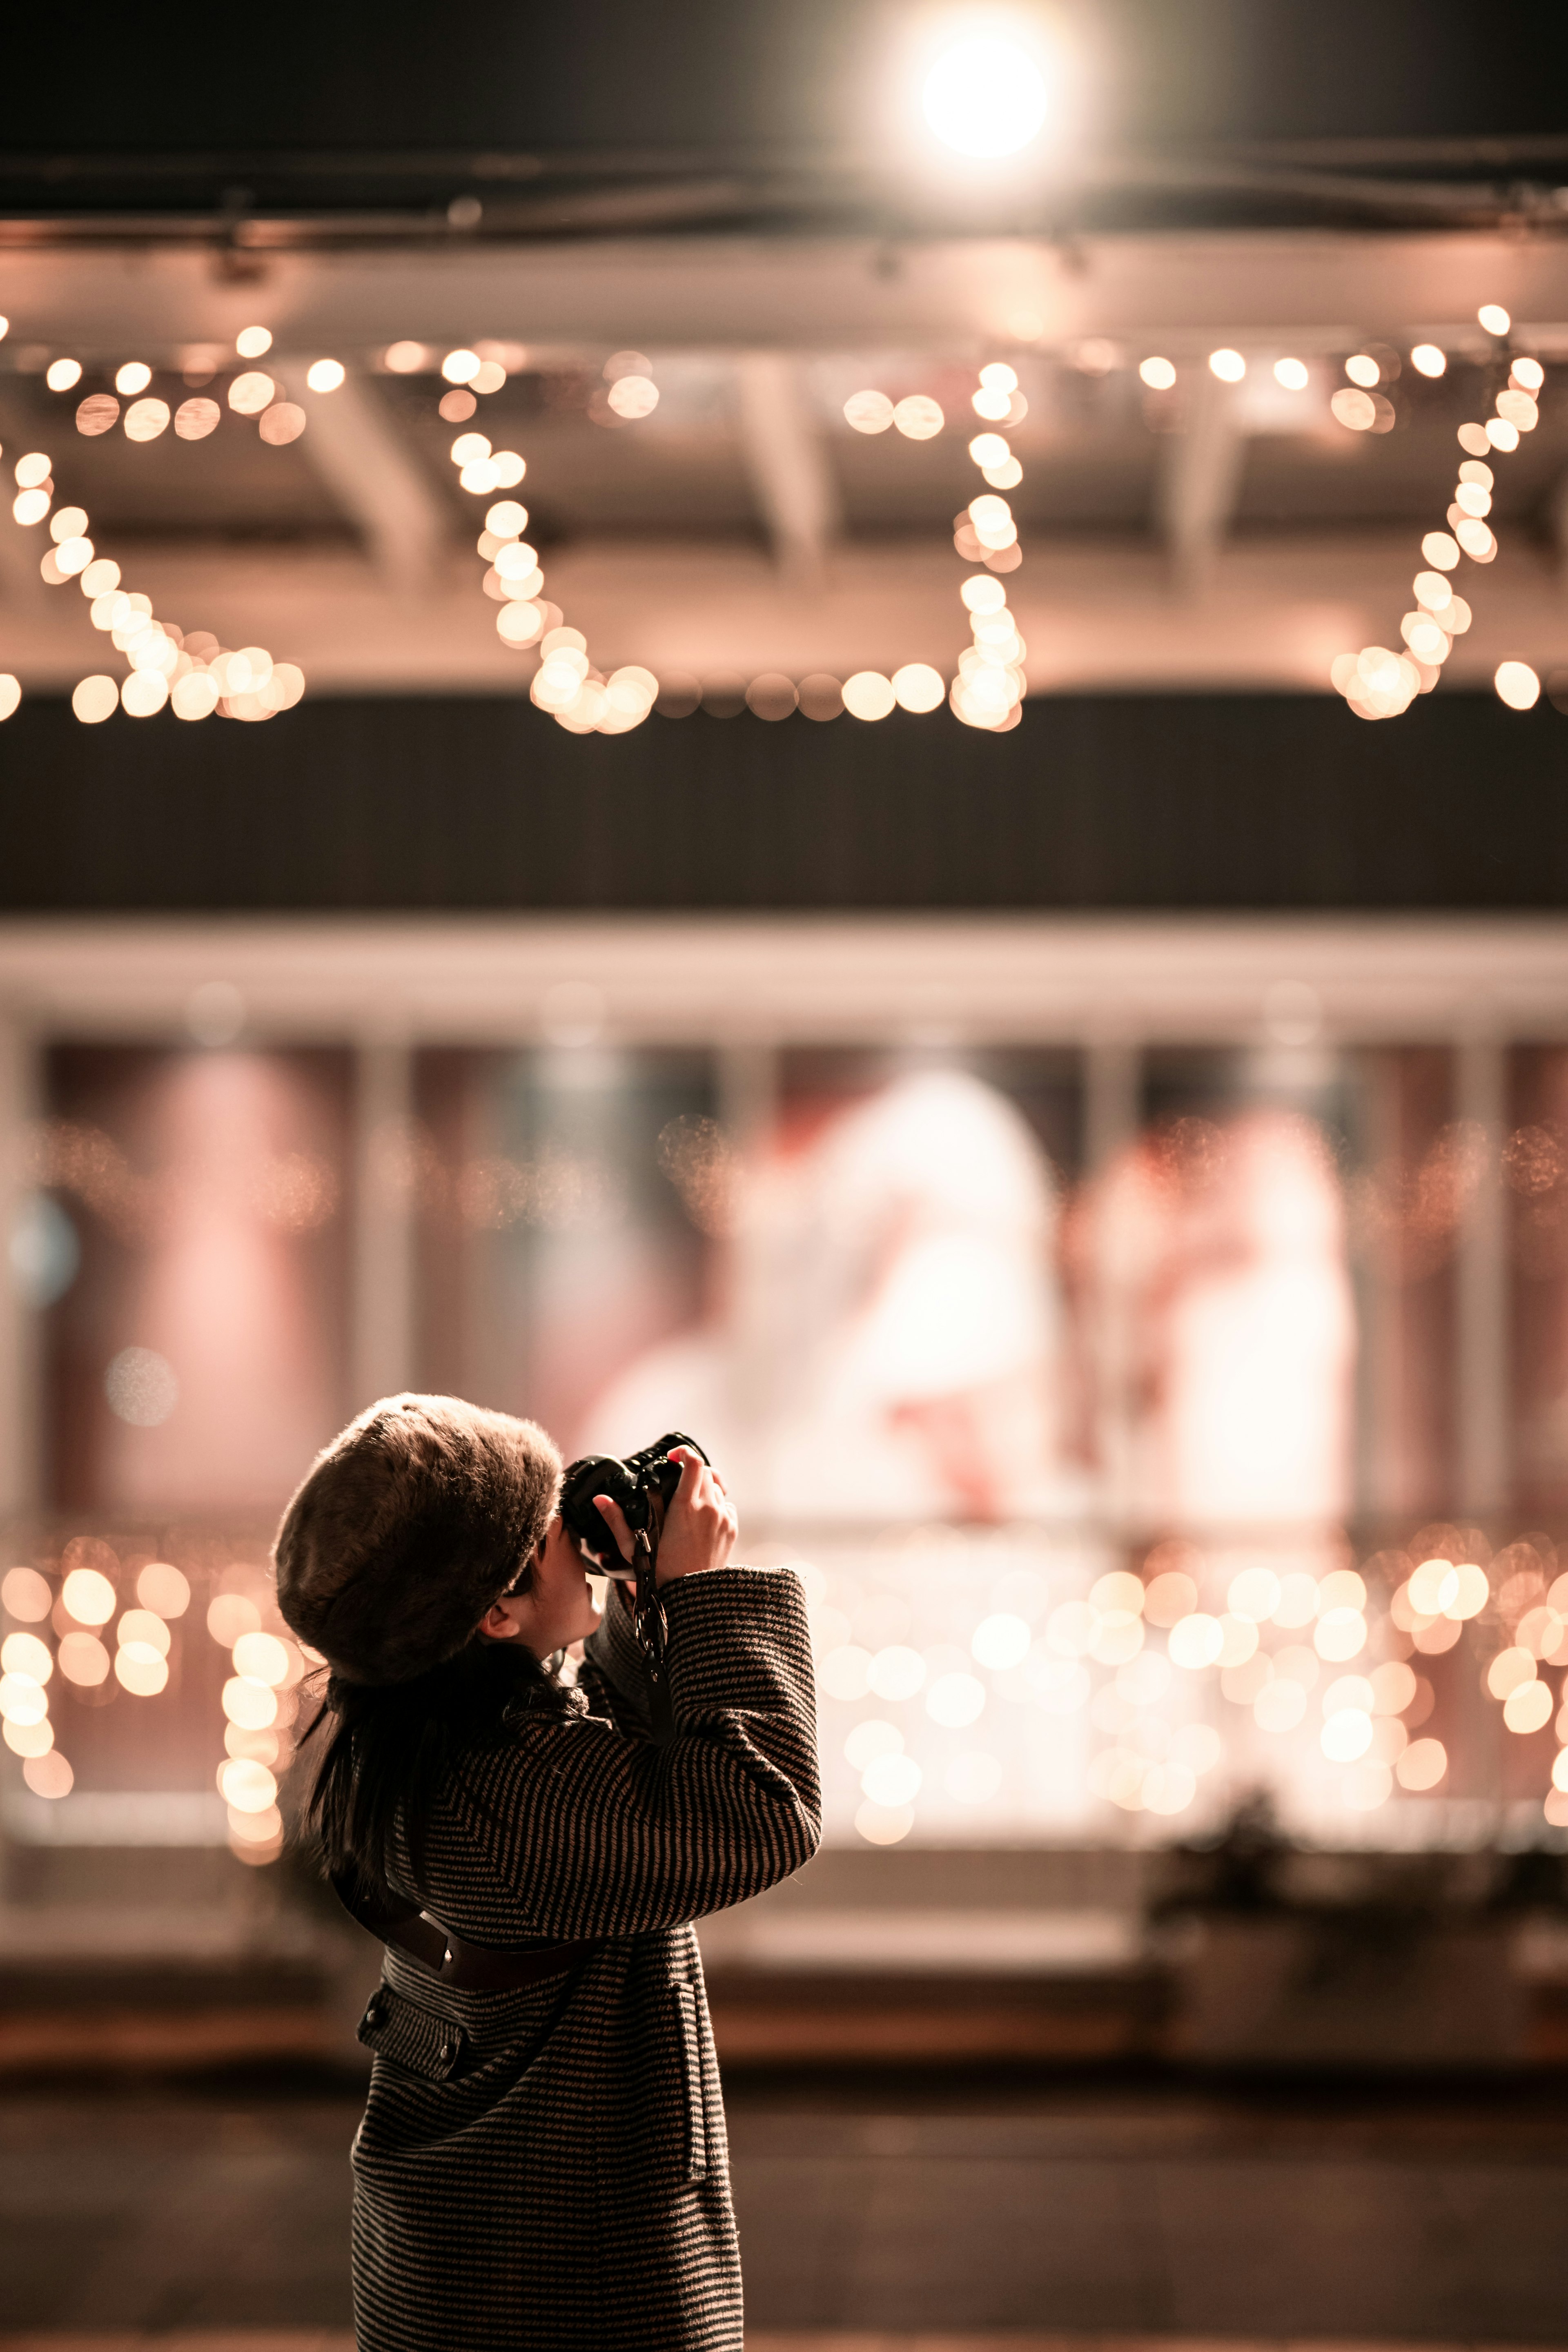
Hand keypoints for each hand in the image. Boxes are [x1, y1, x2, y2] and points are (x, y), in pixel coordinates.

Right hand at [593, 1448, 737, 1587]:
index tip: (673, 1456)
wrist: (692, 1597)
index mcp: (685, 1507)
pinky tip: (701, 1518)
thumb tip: (600, 1500)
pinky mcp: (732, 1529)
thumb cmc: (660, 1572)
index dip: (685, 1452)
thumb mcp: (632, 1547)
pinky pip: (727, 1506)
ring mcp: (723, 1518)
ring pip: (718, 1488)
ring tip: (688, 1501)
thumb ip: (616, 1520)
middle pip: (707, 1472)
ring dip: (704, 1488)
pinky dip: (716, 1505)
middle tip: (677, 1480)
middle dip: (692, 1471)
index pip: (694, 1464)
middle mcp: (708, 1508)